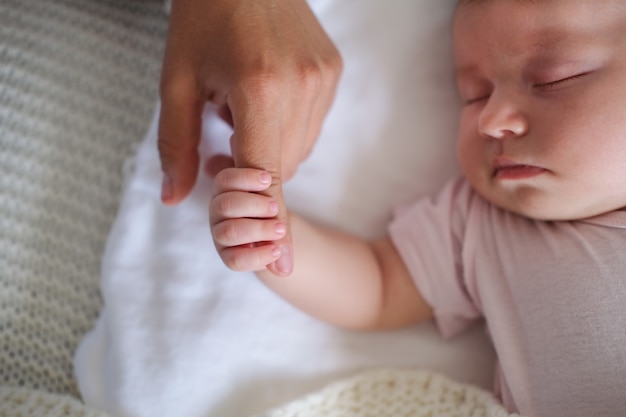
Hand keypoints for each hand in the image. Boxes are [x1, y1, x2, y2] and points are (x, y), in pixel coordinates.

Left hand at [158, 0, 341, 273]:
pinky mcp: (333, 72)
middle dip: (251, 167)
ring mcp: (325, 79)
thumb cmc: (203, 17)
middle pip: (282, 168)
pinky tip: (266, 91)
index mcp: (260, 90)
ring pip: (298, 149)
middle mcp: (303, 88)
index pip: (264, 175)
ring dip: (270, 144)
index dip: (266, 220)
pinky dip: (287, 124)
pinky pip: (311, 125)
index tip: (276, 264)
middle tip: (223, 129)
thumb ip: (176, 145)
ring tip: (244, 98)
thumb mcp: (176, 80)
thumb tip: (177, 199)